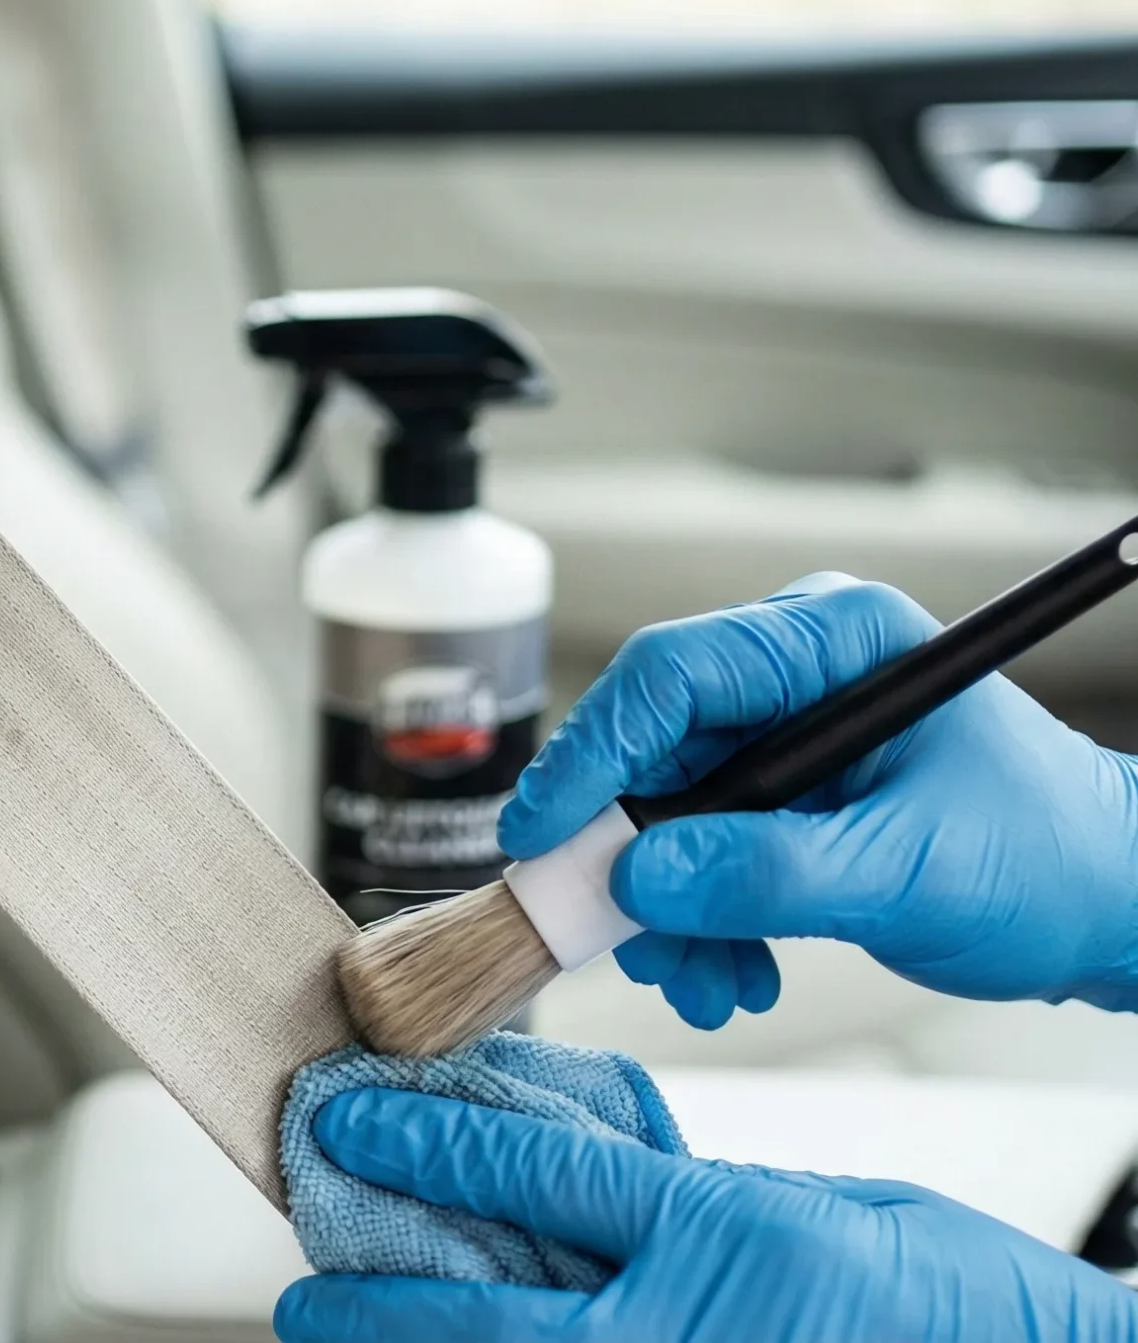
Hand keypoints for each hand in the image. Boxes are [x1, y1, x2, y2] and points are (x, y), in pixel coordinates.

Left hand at [275, 1089, 1137, 1342]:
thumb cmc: (955, 1294)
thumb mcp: (820, 1204)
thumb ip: (693, 1194)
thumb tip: (584, 1182)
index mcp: (728, 1235)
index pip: (541, 1175)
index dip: (431, 1142)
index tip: (353, 1117)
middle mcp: (695, 1331)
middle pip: (496, 1312)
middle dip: (383, 1299)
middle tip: (302, 1283)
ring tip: (336, 1341)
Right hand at [499, 573, 1137, 1025]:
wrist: (1114, 911)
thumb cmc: (1054, 861)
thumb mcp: (908, 872)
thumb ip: (767, 875)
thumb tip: (639, 880)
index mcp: (832, 644)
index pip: (671, 675)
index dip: (594, 753)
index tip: (547, 835)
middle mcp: (794, 677)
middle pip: (651, 750)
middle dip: (634, 860)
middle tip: (621, 939)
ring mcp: (784, 738)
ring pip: (663, 814)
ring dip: (666, 910)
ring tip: (706, 983)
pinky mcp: (780, 799)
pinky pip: (696, 852)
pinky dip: (698, 921)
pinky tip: (733, 972)